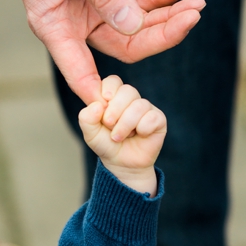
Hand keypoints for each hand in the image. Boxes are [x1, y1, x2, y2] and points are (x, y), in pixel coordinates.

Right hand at [0, 0, 204, 104]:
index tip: (130, 106)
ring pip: (138, 24)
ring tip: (197, 4)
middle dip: (161, 35)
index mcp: (53, 24)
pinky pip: (142, 1)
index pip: (83, 70)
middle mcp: (75, 20)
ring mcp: (95, 3)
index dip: (106, 91)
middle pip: (126, 45)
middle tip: (192, 19)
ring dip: (168, 16)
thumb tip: (133, 26)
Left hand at [78, 75, 165, 194]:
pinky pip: (152, 117)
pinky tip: (139, 135)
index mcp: (114, 98)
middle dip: (115, 109)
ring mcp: (146, 109)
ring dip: (126, 124)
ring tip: (118, 137)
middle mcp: (131, 100)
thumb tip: (97, 104)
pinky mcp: (158, 120)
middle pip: (127, 90)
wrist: (121, 164)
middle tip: (109, 125)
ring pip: (139, 105)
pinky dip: (142, 129)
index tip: (104, 102)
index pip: (114, 81)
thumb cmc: (106, 145)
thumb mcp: (90, 133)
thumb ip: (86, 118)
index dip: (109, 88)